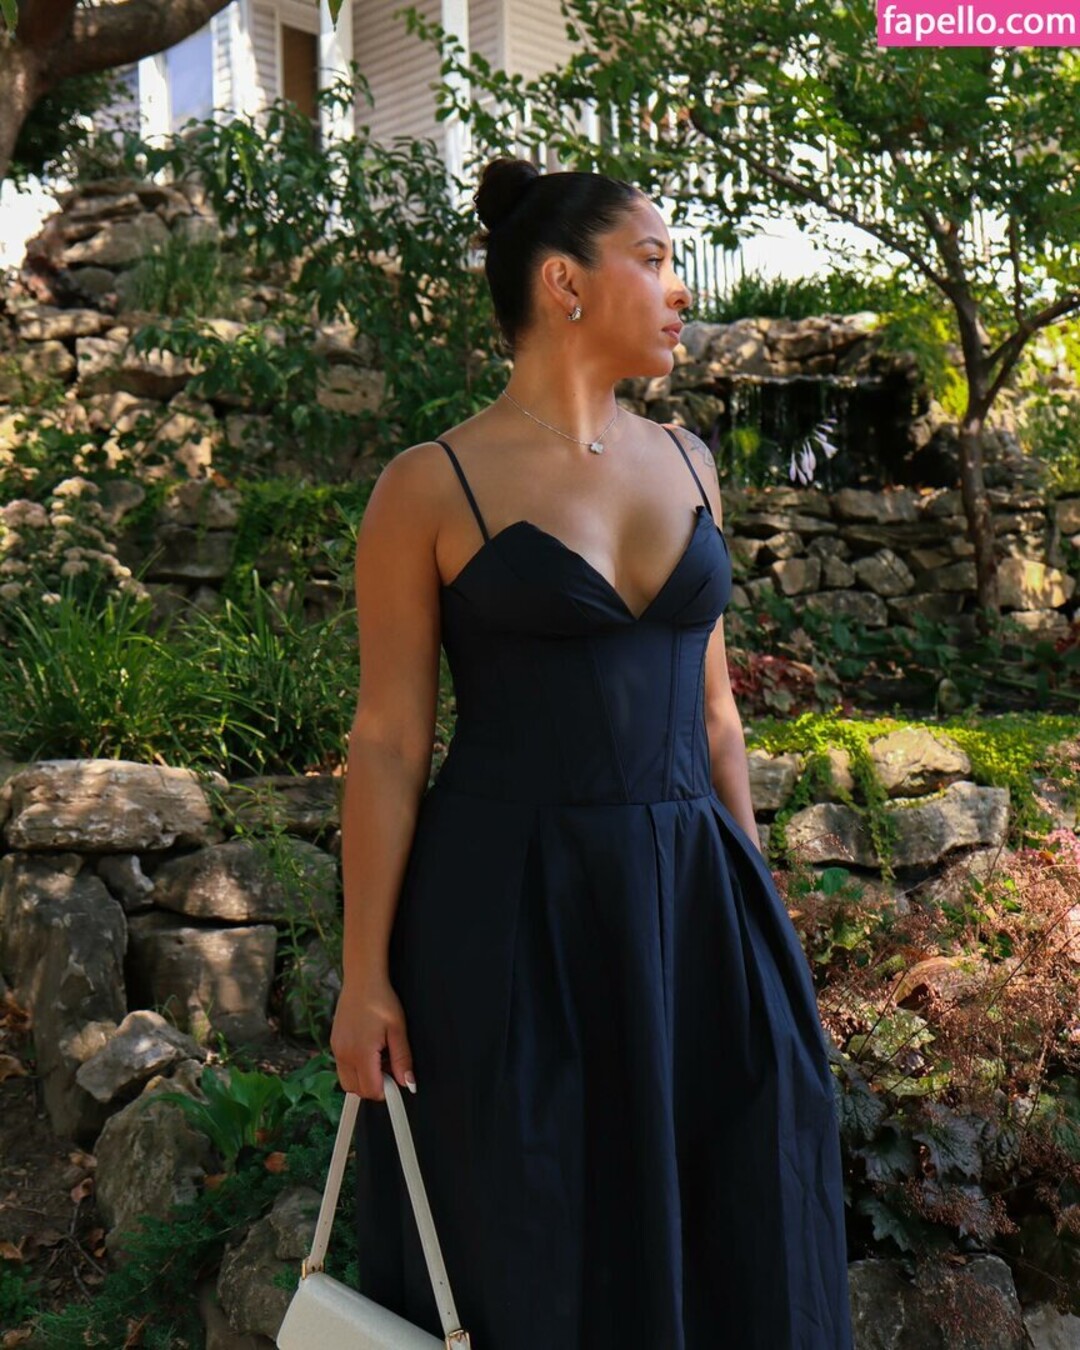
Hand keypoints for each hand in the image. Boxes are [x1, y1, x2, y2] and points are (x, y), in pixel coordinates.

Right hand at [330, 974, 416, 1099]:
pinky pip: (343, 1067)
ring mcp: (336, 1049)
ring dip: (364, 1077)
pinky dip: (356, 1067)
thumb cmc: (381, 1001)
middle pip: (357, 1090)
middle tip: (389, 1066)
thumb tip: (408, 1083)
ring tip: (380, 1056)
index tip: (397, 1083)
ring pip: (348, 1081)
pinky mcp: (334, 1043)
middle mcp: (344, 1054)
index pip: (371, 1090)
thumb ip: (402, 1059)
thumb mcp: (398, 1030)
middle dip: (374, 1086)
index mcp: (361, 1053)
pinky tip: (369, 1049)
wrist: (362, 980)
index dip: (386, 1091)